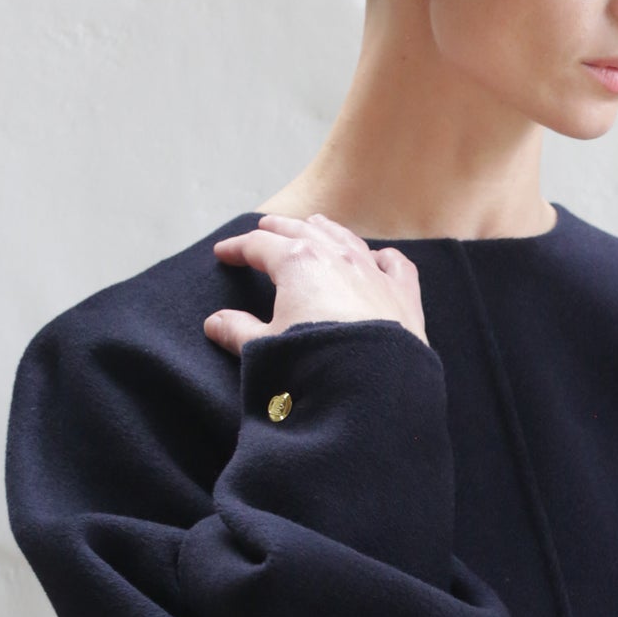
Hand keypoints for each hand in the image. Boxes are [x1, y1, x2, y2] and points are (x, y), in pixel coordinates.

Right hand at [204, 211, 428, 354]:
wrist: (373, 391)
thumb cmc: (314, 366)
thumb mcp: (265, 350)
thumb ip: (238, 332)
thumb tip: (214, 323)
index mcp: (298, 263)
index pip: (259, 245)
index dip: (237, 248)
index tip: (223, 253)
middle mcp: (337, 257)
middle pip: (302, 231)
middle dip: (279, 229)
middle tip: (264, 227)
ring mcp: (374, 273)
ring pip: (345, 238)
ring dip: (324, 230)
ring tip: (312, 225)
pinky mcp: (403, 296)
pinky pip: (394, 264)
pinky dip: (381, 257)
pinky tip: (378, 256)